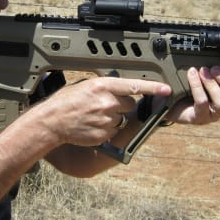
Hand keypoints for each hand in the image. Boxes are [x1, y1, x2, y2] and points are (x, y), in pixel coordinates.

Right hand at [38, 77, 170, 145]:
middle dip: (121, 105)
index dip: (153, 88)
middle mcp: (108, 102)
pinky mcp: (105, 134)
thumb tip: (119, 89)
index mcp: (103, 86)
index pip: (134, 86)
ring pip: (121, 119)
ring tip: (94, 115)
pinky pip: (113, 131)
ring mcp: (107, 120)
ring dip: (113, 117)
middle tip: (103, 105)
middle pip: (129, 104)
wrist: (53, 121)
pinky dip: (106, 129)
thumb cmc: (66, 101)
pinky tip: (92, 125)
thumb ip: (105, 86)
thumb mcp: (85, 85)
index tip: (166, 89)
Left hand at [165, 66, 219, 124]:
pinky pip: (202, 103)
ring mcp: (212, 114)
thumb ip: (215, 69)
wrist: (168, 99)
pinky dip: (197, 86)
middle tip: (215, 69)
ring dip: (213, 85)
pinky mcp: (198, 118)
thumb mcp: (203, 74)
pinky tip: (192, 74)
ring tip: (203, 71)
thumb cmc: (188, 85)